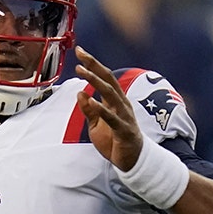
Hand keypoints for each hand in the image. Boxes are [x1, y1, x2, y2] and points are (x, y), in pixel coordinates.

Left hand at [74, 46, 143, 171]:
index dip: (92, 64)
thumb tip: (80, 94)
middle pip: (108, 80)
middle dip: (94, 66)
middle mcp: (121, 104)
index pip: (104, 78)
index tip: (80, 52)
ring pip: (110, 94)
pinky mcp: (124, 130)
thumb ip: (89, 110)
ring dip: (95, 82)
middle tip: (81, 55)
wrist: (132, 162)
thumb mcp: (96, 125)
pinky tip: (92, 101)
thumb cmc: (114, 141)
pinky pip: (112, 118)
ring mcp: (124, 116)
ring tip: (82, 71)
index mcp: (115, 101)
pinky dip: (102, 109)